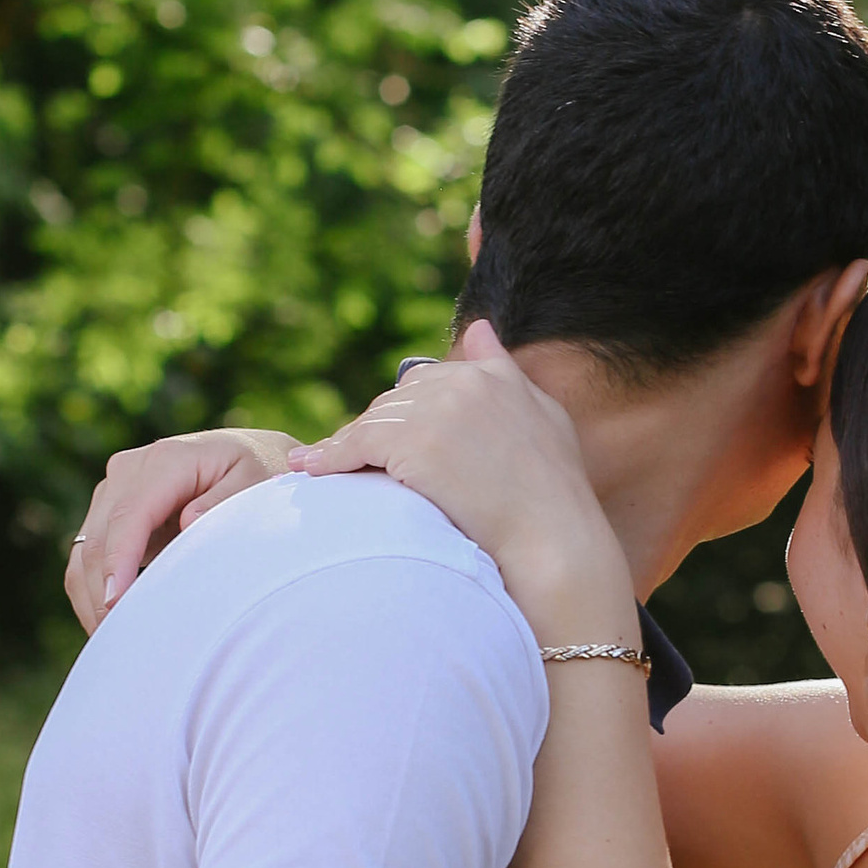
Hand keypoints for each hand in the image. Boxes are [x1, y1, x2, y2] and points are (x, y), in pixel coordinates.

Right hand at [65, 427, 302, 634]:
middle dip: (103, 593)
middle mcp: (129, 470)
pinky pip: (87, 558)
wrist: (247, 456)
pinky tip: (113, 625)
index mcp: (166, 460)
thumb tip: (188, 523)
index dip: (119, 561)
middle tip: (121, 643)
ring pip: (84, 552)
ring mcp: (113, 491)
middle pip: (98, 538)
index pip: (129, 516)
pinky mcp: (108, 513)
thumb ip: (225, 501)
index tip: (117, 604)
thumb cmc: (257, 475)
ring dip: (93, 599)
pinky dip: (94, 593)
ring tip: (116, 643)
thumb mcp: (256, 483)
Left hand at [295, 331, 631, 641]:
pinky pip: (357, 445)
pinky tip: (313, 471)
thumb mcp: (544, 417)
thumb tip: (479, 327)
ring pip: (373, 422)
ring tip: (317, 464)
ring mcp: (437, 409)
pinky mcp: (412, 441)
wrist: (554, 540)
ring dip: (346, 444)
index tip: (384, 438)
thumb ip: (505, 371)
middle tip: (342, 456)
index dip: (404, 414)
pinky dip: (330, 458)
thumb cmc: (555, 494)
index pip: (428, 383)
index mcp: (492, 375)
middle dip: (373, 429)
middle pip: (396, 400)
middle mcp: (463, 382)